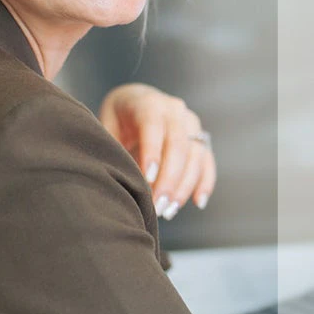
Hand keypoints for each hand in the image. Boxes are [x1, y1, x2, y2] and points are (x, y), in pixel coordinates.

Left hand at [98, 83, 216, 219]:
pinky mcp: (200, 138)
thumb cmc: (117, 120)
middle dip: (169, 178)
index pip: (153, 127)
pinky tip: (198, 202)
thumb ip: (115, 150)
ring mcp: (191, 123)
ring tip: (169, 210)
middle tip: (158, 206)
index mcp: (148, 104)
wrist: (134, 102)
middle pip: (178, 144)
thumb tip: (123, 180)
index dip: (152, 153)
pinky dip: (204, 182)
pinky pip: (207, 161)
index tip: (148, 179)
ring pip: (196, 155)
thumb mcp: (107, 129)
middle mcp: (174, 110)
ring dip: (185, 186)